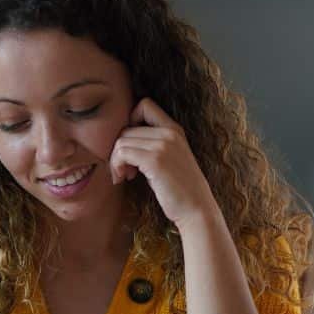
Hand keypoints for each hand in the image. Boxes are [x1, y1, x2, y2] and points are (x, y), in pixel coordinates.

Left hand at [110, 98, 218, 229]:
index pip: (145, 105)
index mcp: (174, 129)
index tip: (131, 145)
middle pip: (126, 128)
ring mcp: (163, 145)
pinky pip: (122, 153)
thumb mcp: (172, 158)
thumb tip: (123, 141)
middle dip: (119, 149)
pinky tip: (124, 178)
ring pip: (121, 140)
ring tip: (124, 175)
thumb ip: (155, 144)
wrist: (196, 209)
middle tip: (124, 169)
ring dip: (116, 160)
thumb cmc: (181, 189)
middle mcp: (169, 133)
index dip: (130, 121)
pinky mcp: (155, 160)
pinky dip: (117, 166)